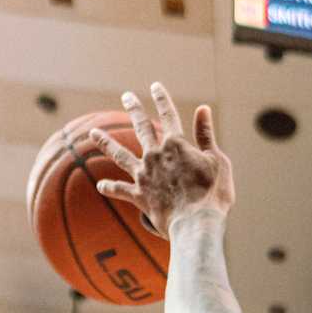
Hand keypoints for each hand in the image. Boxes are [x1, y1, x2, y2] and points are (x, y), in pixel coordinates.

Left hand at [91, 82, 234, 237]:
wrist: (196, 226)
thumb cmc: (213, 195)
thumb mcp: (217, 161)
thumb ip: (206, 135)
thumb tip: (203, 109)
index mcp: (176, 144)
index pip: (168, 115)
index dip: (162, 99)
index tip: (155, 86)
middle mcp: (155, 155)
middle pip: (141, 127)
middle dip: (133, 109)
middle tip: (126, 96)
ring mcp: (144, 175)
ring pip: (120, 155)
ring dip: (106, 143)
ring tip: (94, 133)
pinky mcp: (139, 196)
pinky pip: (120, 190)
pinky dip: (110, 188)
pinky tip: (100, 186)